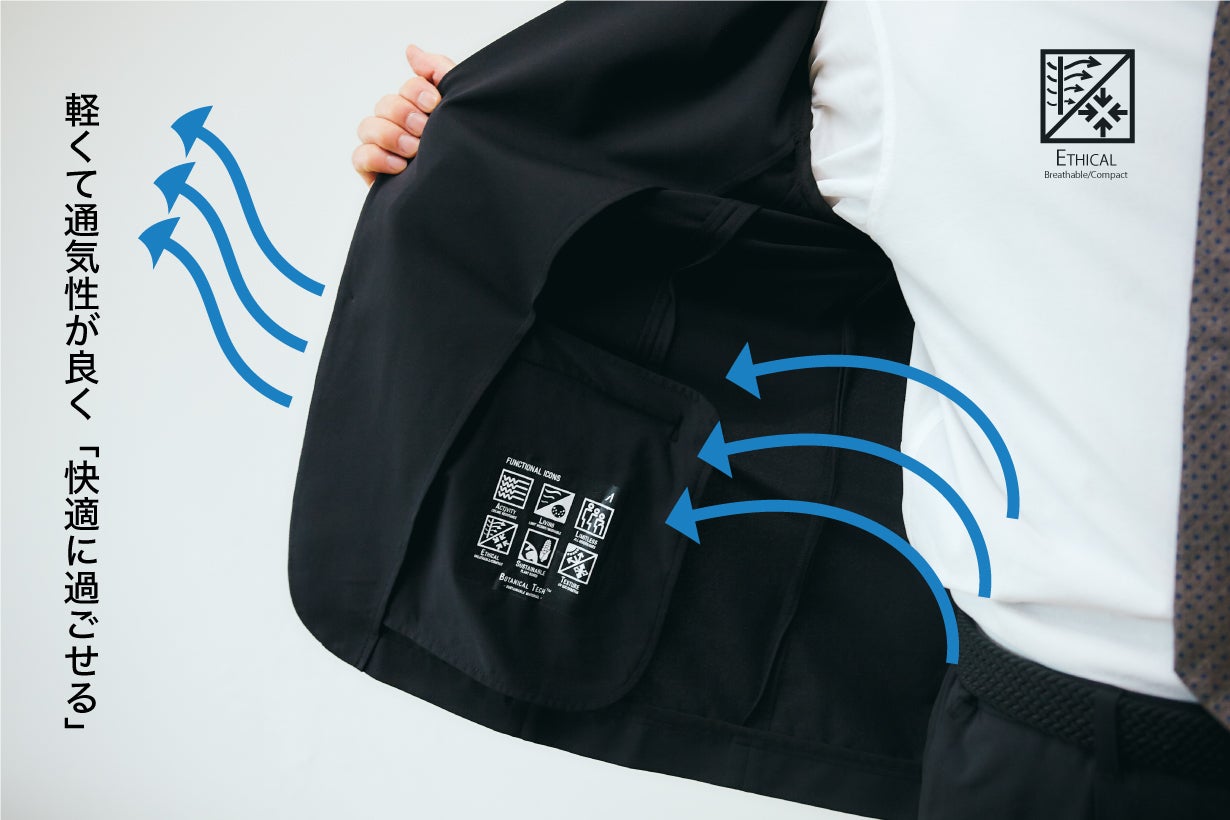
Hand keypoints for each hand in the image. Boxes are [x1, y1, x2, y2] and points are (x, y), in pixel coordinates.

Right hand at [353, 45, 455, 184]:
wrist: (470, 193)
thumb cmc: (465, 147)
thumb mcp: (459, 108)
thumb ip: (438, 73)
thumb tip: (410, 50)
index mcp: (422, 109)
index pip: (407, 87)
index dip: (417, 91)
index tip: (435, 104)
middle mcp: (400, 125)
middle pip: (385, 104)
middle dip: (404, 114)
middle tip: (425, 130)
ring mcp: (384, 148)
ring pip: (368, 126)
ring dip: (391, 135)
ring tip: (414, 150)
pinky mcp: (374, 172)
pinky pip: (359, 156)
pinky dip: (377, 157)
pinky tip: (401, 167)